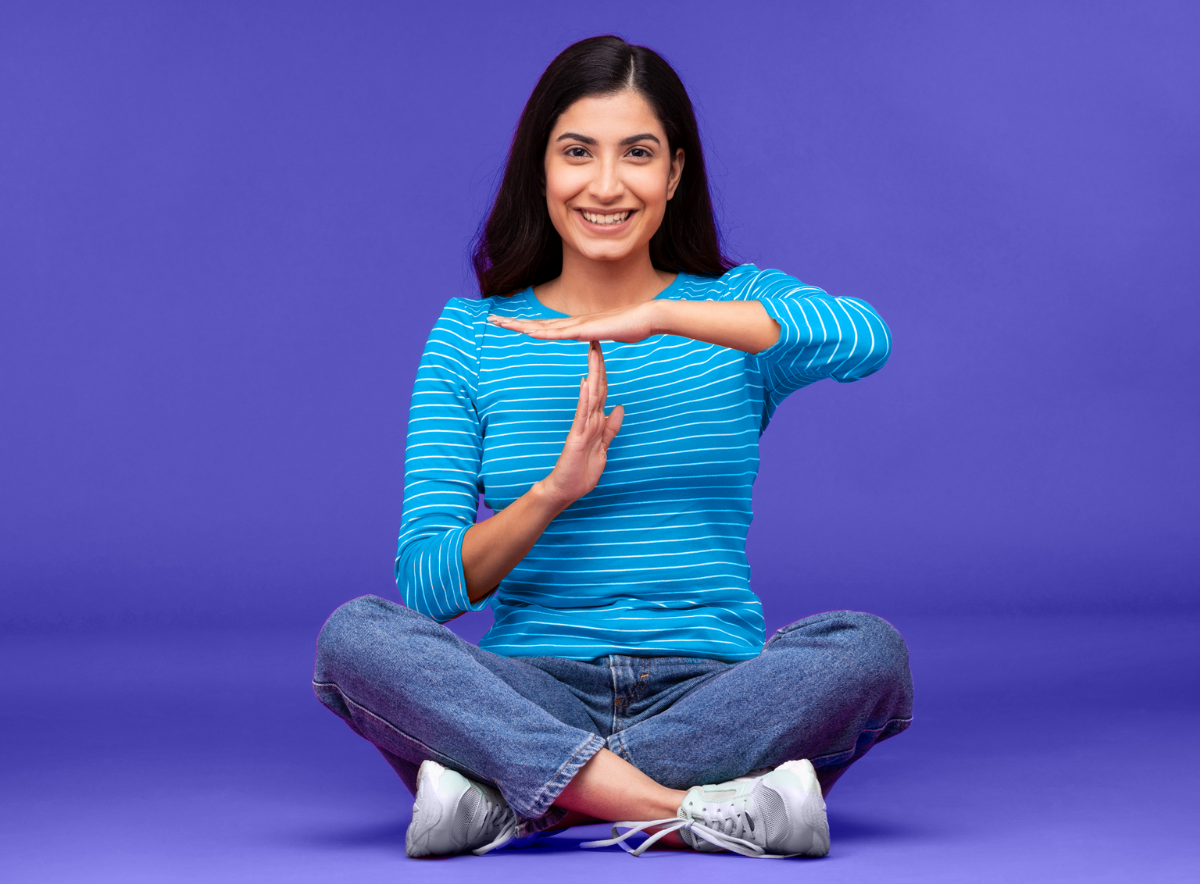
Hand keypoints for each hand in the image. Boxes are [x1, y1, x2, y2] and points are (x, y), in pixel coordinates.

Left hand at [489, 301, 659, 342]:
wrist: (648, 317)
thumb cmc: (633, 326)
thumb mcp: (608, 335)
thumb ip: (597, 336)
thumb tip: (592, 339)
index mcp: (575, 326)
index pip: (544, 326)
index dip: (523, 325)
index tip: (506, 324)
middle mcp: (572, 323)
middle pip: (537, 323)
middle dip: (513, 322)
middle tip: (490, 320)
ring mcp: (578, 325)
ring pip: (543, 326)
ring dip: (521, 325)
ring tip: (500, 323)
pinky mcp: (587, 330)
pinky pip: (560, 333)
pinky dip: (543, 332)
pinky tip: (529, 332)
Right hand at [538, 341, 624, 507]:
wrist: (563, 490)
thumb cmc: (581, 471)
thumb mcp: (604, 447)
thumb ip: (611, 428)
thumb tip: (620, 407)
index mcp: (596, 421)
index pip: (602, 391)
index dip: (605, 372)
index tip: (605, 352)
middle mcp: (588, 420)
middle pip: (596, 387)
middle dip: (598, 365)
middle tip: (597, 340)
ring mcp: (582, 427)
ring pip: (590, 396)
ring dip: (592, 374)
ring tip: (592, 353)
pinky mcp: (577, 437)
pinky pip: (582, 414)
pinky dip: (585, 398)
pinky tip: (585, 382)